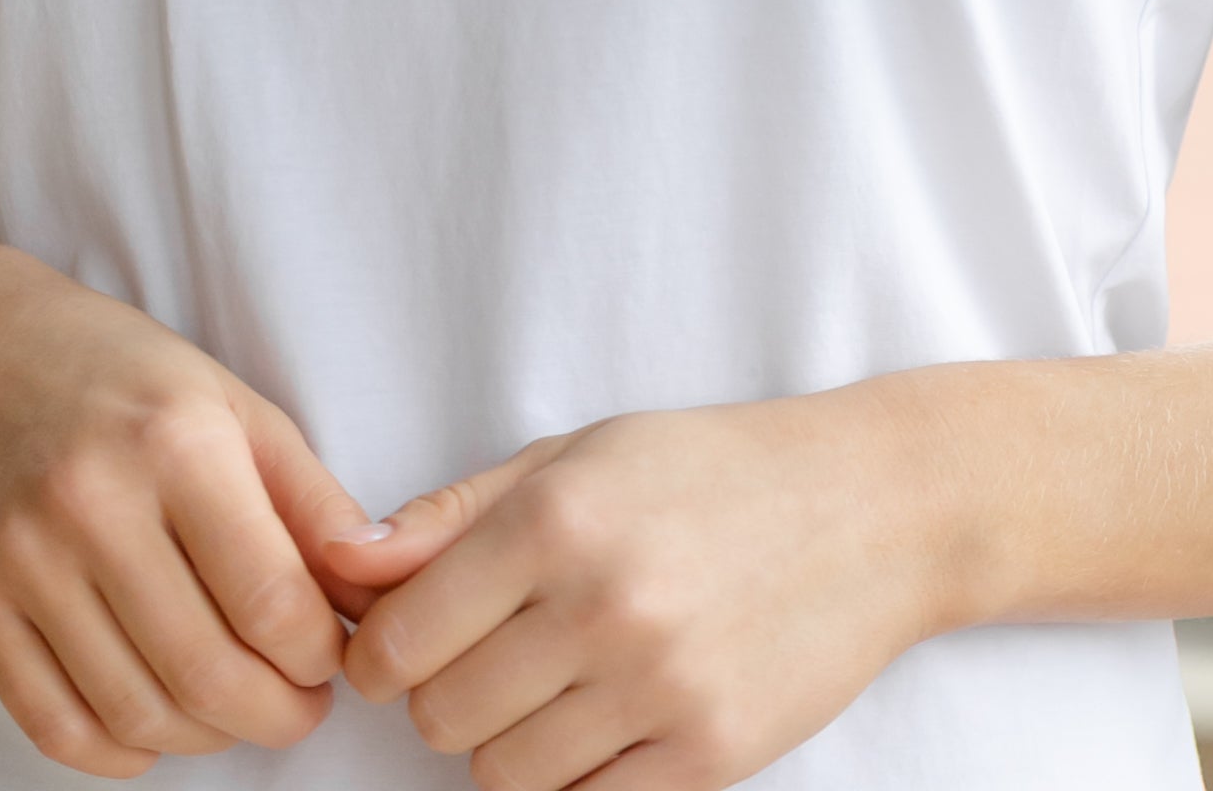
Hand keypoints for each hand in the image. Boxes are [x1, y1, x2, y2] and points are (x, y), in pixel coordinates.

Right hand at [0, 243, 376, 775]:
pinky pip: (57, 726)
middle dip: (278, 715)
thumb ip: (311, 501)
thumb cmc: (121, 376)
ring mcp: (23, 560)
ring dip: (208, 738)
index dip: (319, 655)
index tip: (334, 657)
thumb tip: (376, 593)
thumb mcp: (233, 404)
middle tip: (302, 706)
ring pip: (136, 714)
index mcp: (176, 440)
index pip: (270, 599)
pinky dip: (120, 753)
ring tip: (237, 709)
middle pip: (208, 673)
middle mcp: (93, 502)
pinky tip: (158, 724)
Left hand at [326, 383, 953, 789]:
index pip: (397, 641)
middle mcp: (600, 603)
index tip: (411, 642)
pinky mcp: (708, 756)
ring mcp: (658, 686)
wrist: (869, 507)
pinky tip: (612, 717)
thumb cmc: (710, 471)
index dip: (384, 652)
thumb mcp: (579, 454)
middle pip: (441, 718)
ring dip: (514, 742)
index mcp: (555, 517)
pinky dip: (581, 777)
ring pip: (504, 776)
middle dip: (449, 694)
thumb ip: (452, 513)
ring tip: (563, 683)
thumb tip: (343, 563)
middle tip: (501, 654)